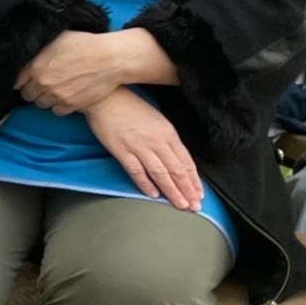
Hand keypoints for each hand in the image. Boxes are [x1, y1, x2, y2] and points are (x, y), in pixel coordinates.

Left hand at [14, 30, 144, 114]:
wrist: (110, 59)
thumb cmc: (84, 44)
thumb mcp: (56, 39)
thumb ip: (38, 50)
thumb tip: (28, 54)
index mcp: (35, 66)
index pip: (17, 81)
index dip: (21, 80)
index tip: (25, 80)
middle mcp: (43, 83)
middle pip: (27, 95)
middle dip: (32, 90)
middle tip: (40, 85)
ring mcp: (57, 96)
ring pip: (41, 104)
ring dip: (44, 99)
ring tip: (53, 91)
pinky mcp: (71, 105)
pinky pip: (57, 111)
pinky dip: (58, 106)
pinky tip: (64, 97)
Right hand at [86, 89, 202, 208]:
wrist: (105, 97)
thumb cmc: (130, 106)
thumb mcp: (156, 119)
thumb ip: (166, 139)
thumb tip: (175, 158)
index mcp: (168, 133)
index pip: (186, 162)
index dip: (194, 180)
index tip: (199, 194)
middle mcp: (157, 141)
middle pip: (176, 170)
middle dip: (187, 190)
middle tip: (194, 207)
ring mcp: (139, 146)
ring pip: (161, 173)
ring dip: (172, 191)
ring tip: (180, 204)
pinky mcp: (121, 150)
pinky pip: (137, 171)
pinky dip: (146, 184)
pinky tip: (153, 194)